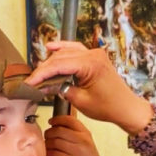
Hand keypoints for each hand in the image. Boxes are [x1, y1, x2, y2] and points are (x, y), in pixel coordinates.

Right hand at [26, 41, 154, 134]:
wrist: (126, 108)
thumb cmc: (108, 107)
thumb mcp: (80, 101)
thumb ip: (61, 90)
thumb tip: (45, 86)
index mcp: (90, 64)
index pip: (58, 65)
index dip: (41, 74)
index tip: (29, 83)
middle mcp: (93, 54)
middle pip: (61, 57)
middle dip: (44, 69)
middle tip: (32, 81)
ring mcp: (95, 54)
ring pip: (66, 52)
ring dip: (52, 60)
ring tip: (38, 71)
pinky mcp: (95, 58)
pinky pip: (75, 50)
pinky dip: (63, 50)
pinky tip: (51, 48)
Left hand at [44, 115, 103, 155]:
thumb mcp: (86, 142)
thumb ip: (75, 133)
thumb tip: (58, 126)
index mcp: (86, 133)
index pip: (70, 120)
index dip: (57, 119)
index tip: (51, 121)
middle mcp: (82, 140)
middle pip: (59, 130)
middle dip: (49, 132)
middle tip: (46, 135)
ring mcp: (76, 150)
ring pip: (55, 141)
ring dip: (47, 143)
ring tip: (47, 145)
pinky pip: (54, 153)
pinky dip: (48, 152)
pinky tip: (48, 153)